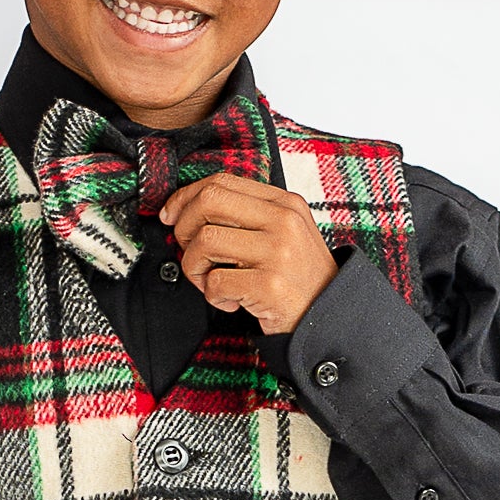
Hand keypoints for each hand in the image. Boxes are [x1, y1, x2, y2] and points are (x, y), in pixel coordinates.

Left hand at [161, 173, 336, 334]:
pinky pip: (215, 282)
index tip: (171, 215)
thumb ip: (245, 216)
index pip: (222, 182)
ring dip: (195, 268)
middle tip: (191, 252)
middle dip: (185, 229)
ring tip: (211, 282)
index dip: (185, 197)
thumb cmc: (296, 277)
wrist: (327, 317)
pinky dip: (213, 296)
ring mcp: (278, 253)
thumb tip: (187, 209)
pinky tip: (230, 302)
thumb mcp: (282, 233)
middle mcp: (283, 222)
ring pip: (205, 242)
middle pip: (209, 202)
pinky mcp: (270, 286)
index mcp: (284, 203)